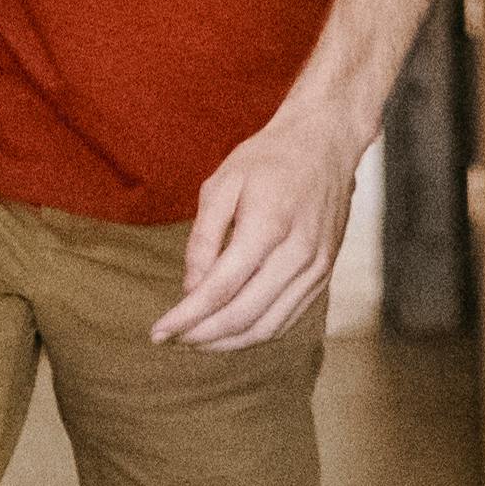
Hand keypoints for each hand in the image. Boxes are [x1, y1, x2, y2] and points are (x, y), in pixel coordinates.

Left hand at [154, 102, 363, 349]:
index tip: (158, 332)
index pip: (220, 288)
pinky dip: (258, 333)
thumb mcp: (221, 185)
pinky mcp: (325, 272)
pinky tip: (233, 331)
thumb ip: (203, 239)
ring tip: (199, 341)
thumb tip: (191, 289)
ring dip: (230, 342)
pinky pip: (291, 318)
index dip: (186, 317)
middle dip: (203, 335)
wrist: (326, 142)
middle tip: (174, 339)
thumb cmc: (269, 159)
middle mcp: (298, 252)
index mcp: (268, 226)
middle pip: (244, 314)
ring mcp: (317, 266)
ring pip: (270, 325)